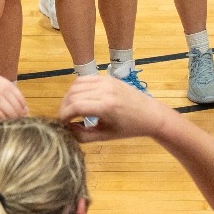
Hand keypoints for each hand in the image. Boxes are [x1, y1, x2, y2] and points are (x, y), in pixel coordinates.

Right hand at [60, 72, 174, 142]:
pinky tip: (79, 99)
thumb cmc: (130, 129)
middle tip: (65, 119)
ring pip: (77, 85)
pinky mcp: (108, 78)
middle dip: (64, 107)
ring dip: (69, 97)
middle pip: (73, 95)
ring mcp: (107, 81)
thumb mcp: (106, 136)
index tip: (62, 124)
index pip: (75, 106)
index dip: (64, 116)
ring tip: (70, 110)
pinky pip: (86, 79)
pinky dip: (77, 88)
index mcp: (106, 106)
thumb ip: (83, 135)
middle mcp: (106, 90)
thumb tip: (66, 129)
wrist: (151, 114)